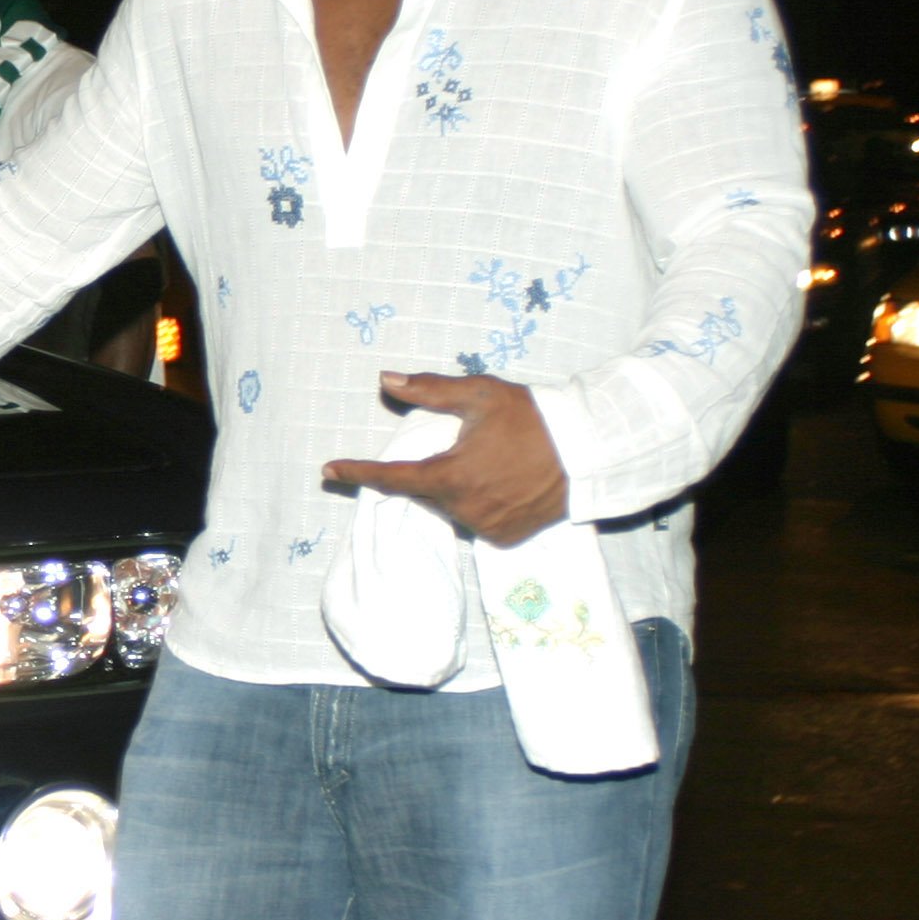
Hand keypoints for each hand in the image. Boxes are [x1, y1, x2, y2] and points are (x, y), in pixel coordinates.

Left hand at [321, 371, 568, 545]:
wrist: (589, 450)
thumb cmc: (533, 417)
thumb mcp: (480, 394)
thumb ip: (429, 390)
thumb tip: (384, 380)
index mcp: (450, 477)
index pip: (391, 479)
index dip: (357, 473)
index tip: (329, 470)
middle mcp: (463, 510)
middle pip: (426, 492)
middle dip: (432, 471)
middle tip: (466, 447)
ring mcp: (486, 528)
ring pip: (451, 508)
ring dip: (457, 489)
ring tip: (492, 463)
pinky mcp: (507, 539)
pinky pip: (478, 522)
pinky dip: (480, 504)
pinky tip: (503, 484)